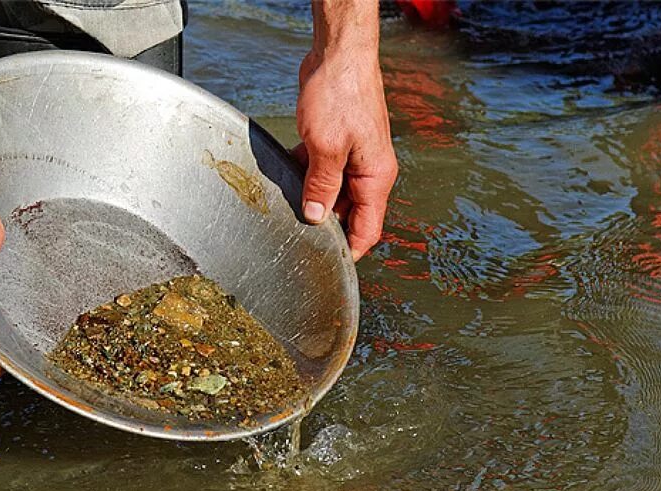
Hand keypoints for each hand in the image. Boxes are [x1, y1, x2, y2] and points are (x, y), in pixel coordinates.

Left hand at [294, 50, 397, 259]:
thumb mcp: (327, 147)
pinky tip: (284, 175)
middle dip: (322, 224)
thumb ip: (321, 185)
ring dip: (310, 198)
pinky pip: (320, 171)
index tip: (328, 267)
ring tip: (286, 205)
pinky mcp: (335, 143)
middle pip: (347, 213)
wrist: (337, 53)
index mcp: (375, 177)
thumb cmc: (341, 92)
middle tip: (295, 234)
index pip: (368, 229)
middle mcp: (368, 170)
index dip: (350, 251)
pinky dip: (304, 175)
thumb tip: (315, 217)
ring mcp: (351, 157)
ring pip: (330, 192)